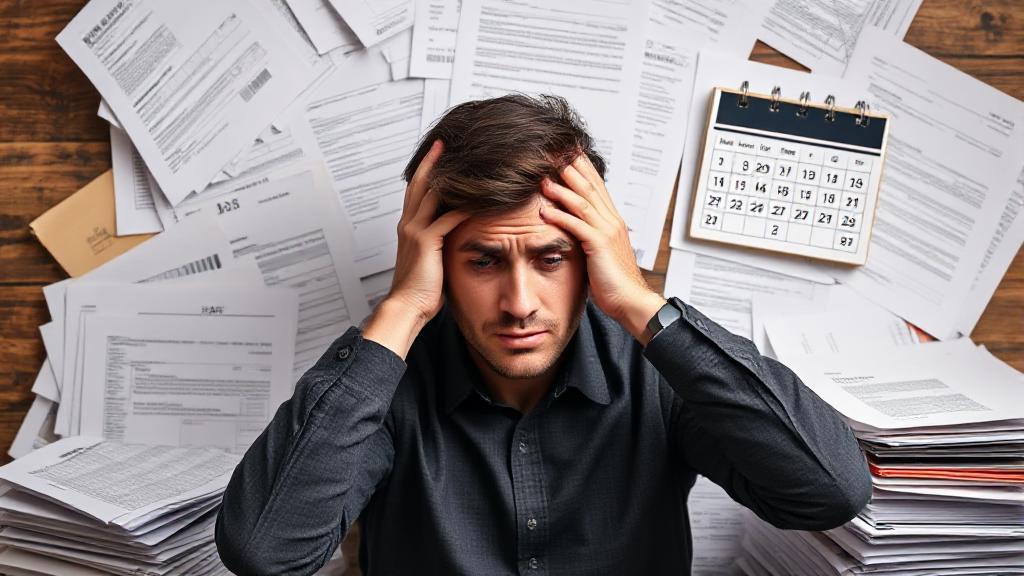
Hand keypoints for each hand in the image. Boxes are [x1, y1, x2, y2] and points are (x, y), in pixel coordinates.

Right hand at [363, 140, 468, 357]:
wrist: (406, 307)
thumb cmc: (421, 289)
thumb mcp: (430, 258)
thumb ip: (438, 242)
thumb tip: (454, 235)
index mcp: (409, 227)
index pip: (417, 191)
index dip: (426, 171)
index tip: (438, 155)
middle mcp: (409, 224)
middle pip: (420, 183)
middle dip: (432, 162)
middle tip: (444, 142)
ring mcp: (416, 231)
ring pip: (431, 194)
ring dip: (449, 176)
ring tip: (465, 161)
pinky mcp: (427, 242)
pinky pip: (447, 218)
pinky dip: (464, 206)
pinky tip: (479, 197)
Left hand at [539, 156, 665, 343]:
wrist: (631, 300)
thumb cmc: (614, 280)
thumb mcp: (600, 251)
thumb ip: (589, 234)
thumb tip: (572, 226)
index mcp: (612, 220)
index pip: (597, 186)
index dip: (582, 168)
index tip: (566, 154)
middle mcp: (611, 220)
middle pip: (590, 187)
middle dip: (571, 169)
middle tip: (552, 154)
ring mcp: (607, 231)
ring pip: (582, 202)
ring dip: (561, 190)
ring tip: (542, 180)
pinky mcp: (599, 246)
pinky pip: (577, 226)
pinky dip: (560, 217)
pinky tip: (545, 212)